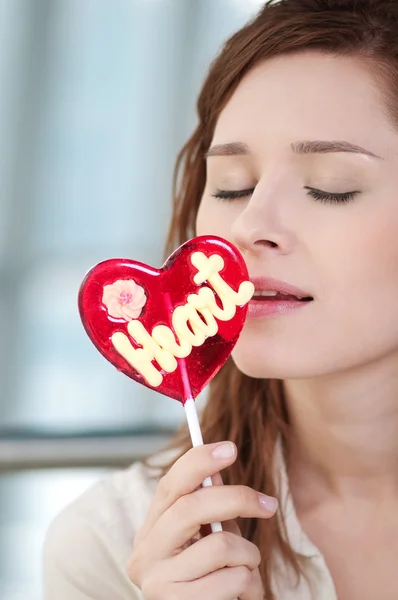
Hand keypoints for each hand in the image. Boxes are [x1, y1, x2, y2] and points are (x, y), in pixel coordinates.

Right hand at [127, 441, 277, 599]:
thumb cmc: (210, 579)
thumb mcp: (206, 538)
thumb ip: (209, 507)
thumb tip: (217, 469)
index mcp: (150, 530)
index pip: (170, 485)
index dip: (198, 462)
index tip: (230, 448)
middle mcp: (145, 554)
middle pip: (191, 507)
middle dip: (237, 498)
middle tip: (269, 505)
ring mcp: (157, 583)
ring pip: (220, 546)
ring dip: (249, 555)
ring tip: (247, 569)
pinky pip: (231, 580)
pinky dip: (250, 584)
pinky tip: (243, 593)